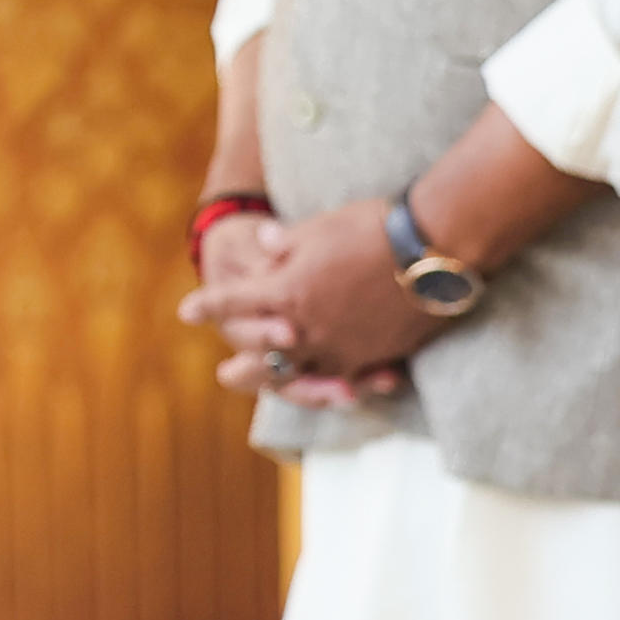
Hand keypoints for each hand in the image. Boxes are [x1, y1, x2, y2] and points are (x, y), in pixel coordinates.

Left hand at [179, 200, 423, 405]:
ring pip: (301, 376)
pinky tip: (327, 391)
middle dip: (241, 363)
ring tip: (270, 392)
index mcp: (286, 290)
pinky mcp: (374, 357)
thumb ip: (288, 244)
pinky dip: (331, 387)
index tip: (187, 312)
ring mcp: (341, 347)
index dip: (210, 305)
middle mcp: (307, 327)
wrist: (432, 252)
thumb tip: (265, 243)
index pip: (235, 301)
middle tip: (224, 374)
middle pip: (262, 353)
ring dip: (278, 384)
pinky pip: (346, 381)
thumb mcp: (320, 227)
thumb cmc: (373, 229)